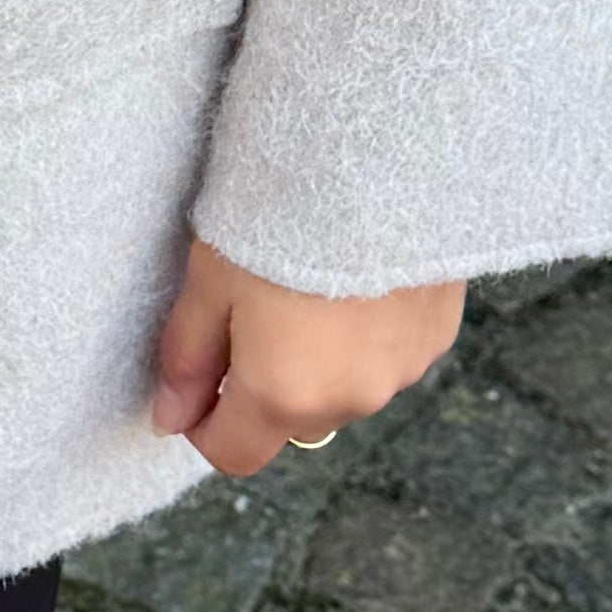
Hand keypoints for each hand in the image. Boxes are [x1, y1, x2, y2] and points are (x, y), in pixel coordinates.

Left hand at [150, 245, 464, 479]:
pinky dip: (368, 335)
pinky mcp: (439, 335)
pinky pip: (390, 357)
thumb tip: (171, 419)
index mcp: (284, 396)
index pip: (235, 453)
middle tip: (253, 314)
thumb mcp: (210, 282)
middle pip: (293, 421)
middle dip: (267, 388)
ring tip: (312, 288)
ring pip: (345, 390)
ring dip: (323, 363)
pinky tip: (358, 278)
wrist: (380, 158)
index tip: (197, 386)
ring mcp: (402, 371)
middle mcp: (349, 400)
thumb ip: (189, 359)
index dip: (206, 426)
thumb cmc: (281, 218)